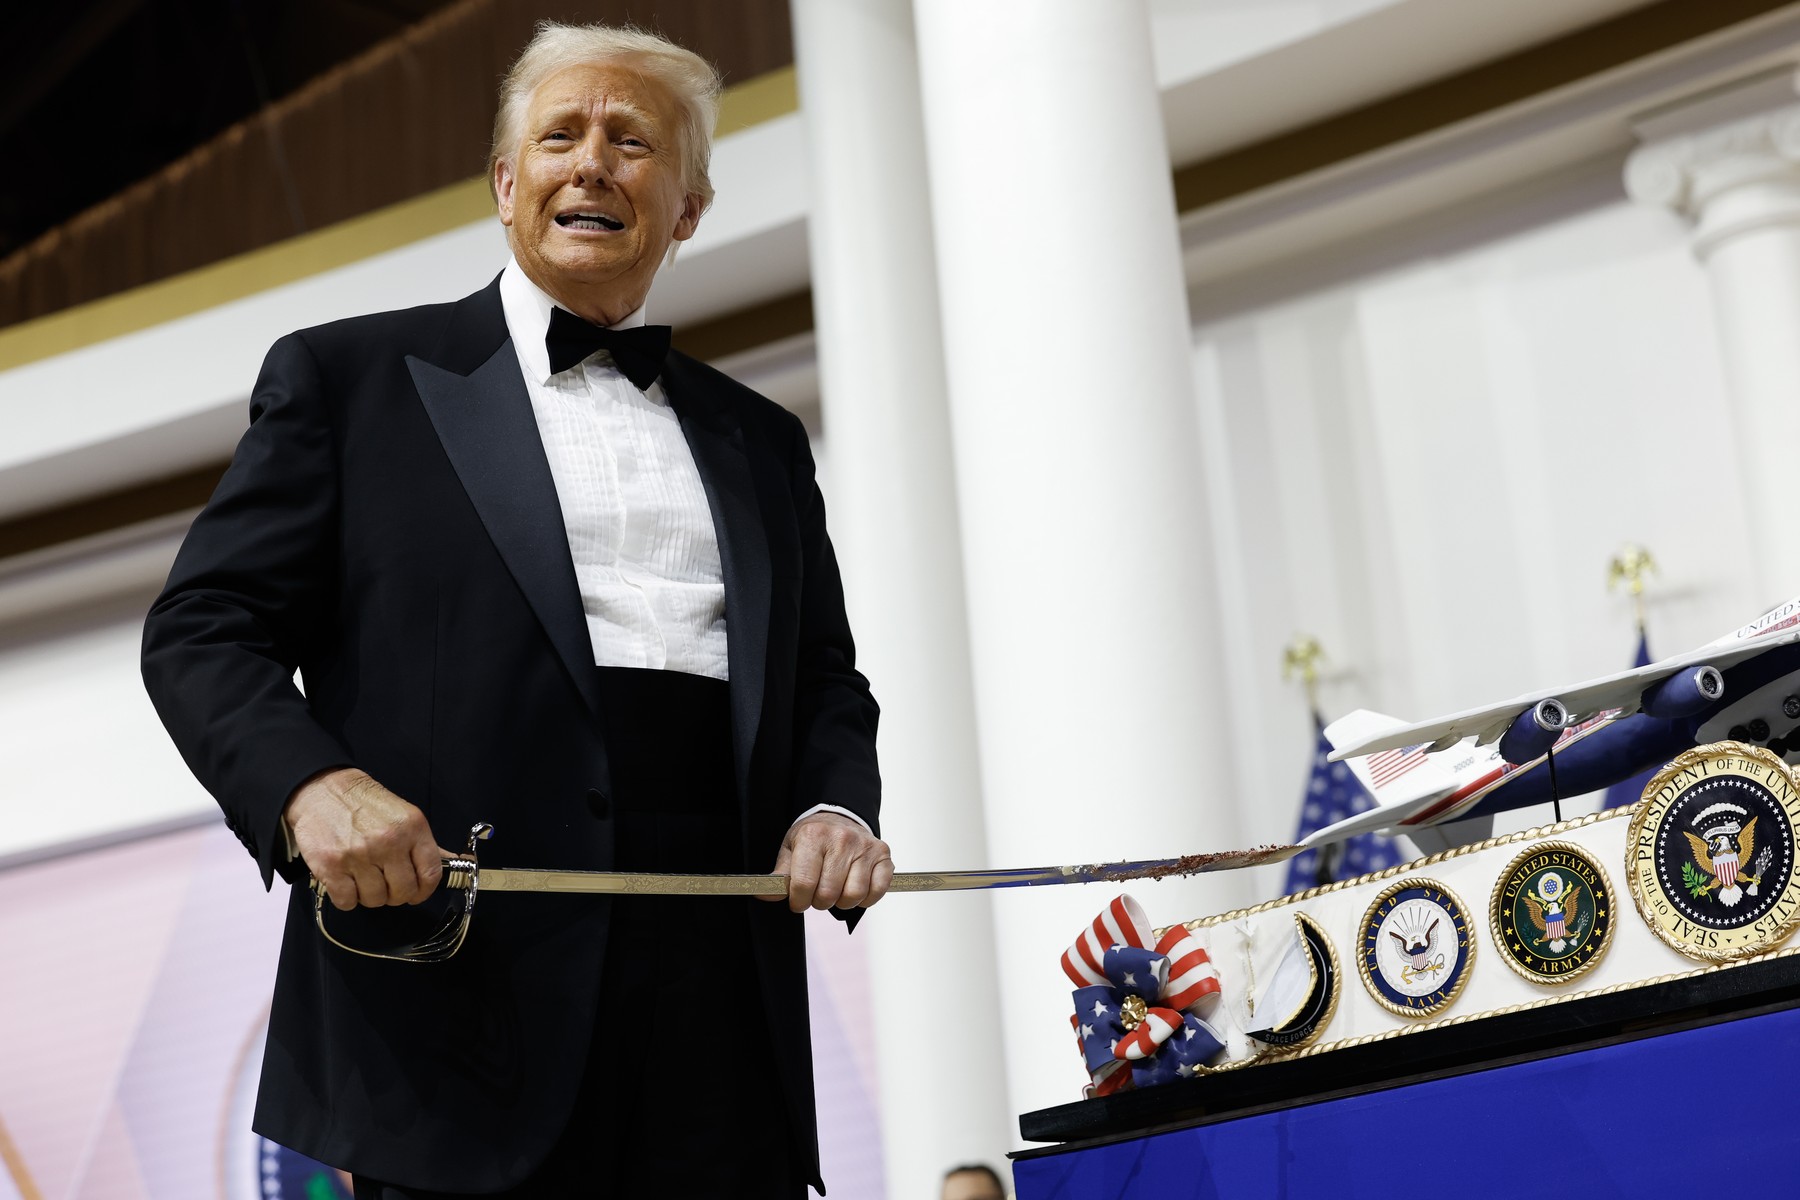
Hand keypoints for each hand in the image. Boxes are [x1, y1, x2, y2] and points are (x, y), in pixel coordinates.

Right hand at [286, 768, 454, 910]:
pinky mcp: (332, 866)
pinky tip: (346, 882)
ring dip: (369, 895)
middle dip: (395, 894)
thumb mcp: (405, 817)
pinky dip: (346, 898)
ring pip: (375, 900)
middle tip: (386, 884)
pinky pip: (347, 901)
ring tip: (363, 877)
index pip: (431, 874)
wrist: (323, 789)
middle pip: (403, 892)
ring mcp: (359, 855)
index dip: (424, 891)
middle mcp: (388, 842)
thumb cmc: (364, 804)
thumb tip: (454, 863)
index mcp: (412, 828)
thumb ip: (427, 845)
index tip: (417, 893)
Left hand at [761, 811, 892, 912]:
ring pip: (853, 896)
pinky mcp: (883, 855)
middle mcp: (841, 839)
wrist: (840, 817)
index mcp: (813, 836)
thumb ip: (780, 875)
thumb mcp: (791, 849)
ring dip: (842, 902)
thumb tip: (765, 896)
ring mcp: (865, 847)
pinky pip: (877, 891)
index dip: (798, 901)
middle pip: (828, 894)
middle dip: (819, 902)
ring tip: (836, 890)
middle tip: (817, 894)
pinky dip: (866, 899)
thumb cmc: (813, 838)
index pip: (804, 884)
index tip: (798, 900)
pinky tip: (855, 888)